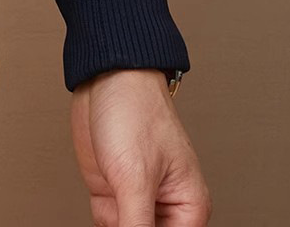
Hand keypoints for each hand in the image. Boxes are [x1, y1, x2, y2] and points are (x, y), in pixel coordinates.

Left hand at [69, 68, 211, 224]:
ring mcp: (135, 198)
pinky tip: (101, 203)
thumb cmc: (135, 111)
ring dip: (114, 226)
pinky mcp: (112, 191)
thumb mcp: (135, 179)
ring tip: (113, 198)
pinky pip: (108, 223)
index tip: (130, 225)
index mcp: (189, 207)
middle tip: (120, 216)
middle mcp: (164, 206)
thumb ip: (137, 226)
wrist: (103, 77)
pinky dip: (103, 223)